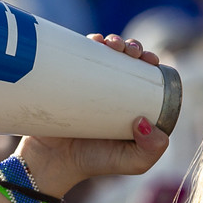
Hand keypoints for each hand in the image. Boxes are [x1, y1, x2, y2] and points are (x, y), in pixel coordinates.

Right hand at [10, 35, 169, 194]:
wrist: (51, 161)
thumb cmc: (94, 162)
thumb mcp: (133, 162)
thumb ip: (151, 150)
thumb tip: (144, 121)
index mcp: (128, 103)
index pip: (144, 75)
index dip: (150, 61)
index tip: (150, 60)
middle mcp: (108, 90)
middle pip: (125, 59)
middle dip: (133, 47)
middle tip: (131, 51)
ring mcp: (85, 84)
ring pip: (103, 54)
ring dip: (113, 41)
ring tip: (114, 44)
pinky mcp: (64, 80)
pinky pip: (76, 55)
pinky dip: (89, 42)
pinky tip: (96, 39)